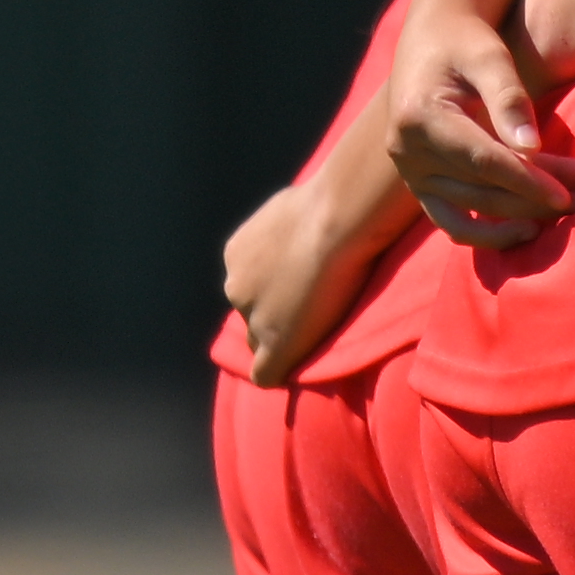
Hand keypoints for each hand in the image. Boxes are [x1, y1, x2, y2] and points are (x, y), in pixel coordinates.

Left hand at [212, 155, 414, 382]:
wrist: (338, 220)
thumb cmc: (332, 200)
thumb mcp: (305, 200)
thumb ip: (302, 218)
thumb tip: (333, 201)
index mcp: (238, 253)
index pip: (253, 282)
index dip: (281, 287)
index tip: (310, 283)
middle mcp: (236, 284)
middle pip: (251, 313)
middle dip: (276, 314)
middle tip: (319, 309)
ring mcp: (253, 317)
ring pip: (259, 340)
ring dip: (281, 340)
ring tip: (318, 335)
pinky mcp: (274, 346)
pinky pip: (265, 374)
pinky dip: (280, 372)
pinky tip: (298, 371)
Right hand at [376, 0, 574, 243]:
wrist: (432, 39)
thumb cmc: (467, 42)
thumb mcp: (489, 58)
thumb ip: (509, 99)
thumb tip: (532, 147)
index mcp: (420, 117)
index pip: (482, 161)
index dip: (527, 181)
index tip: (568, 193)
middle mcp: (407, 151)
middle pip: (481, 188)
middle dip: (536, 197)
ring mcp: (411, 172)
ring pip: (471, 211)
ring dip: (522, 216)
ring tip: (570, 208)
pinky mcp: (421, 185)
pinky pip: (452, 222)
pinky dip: (488, 234)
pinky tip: (529, 230)